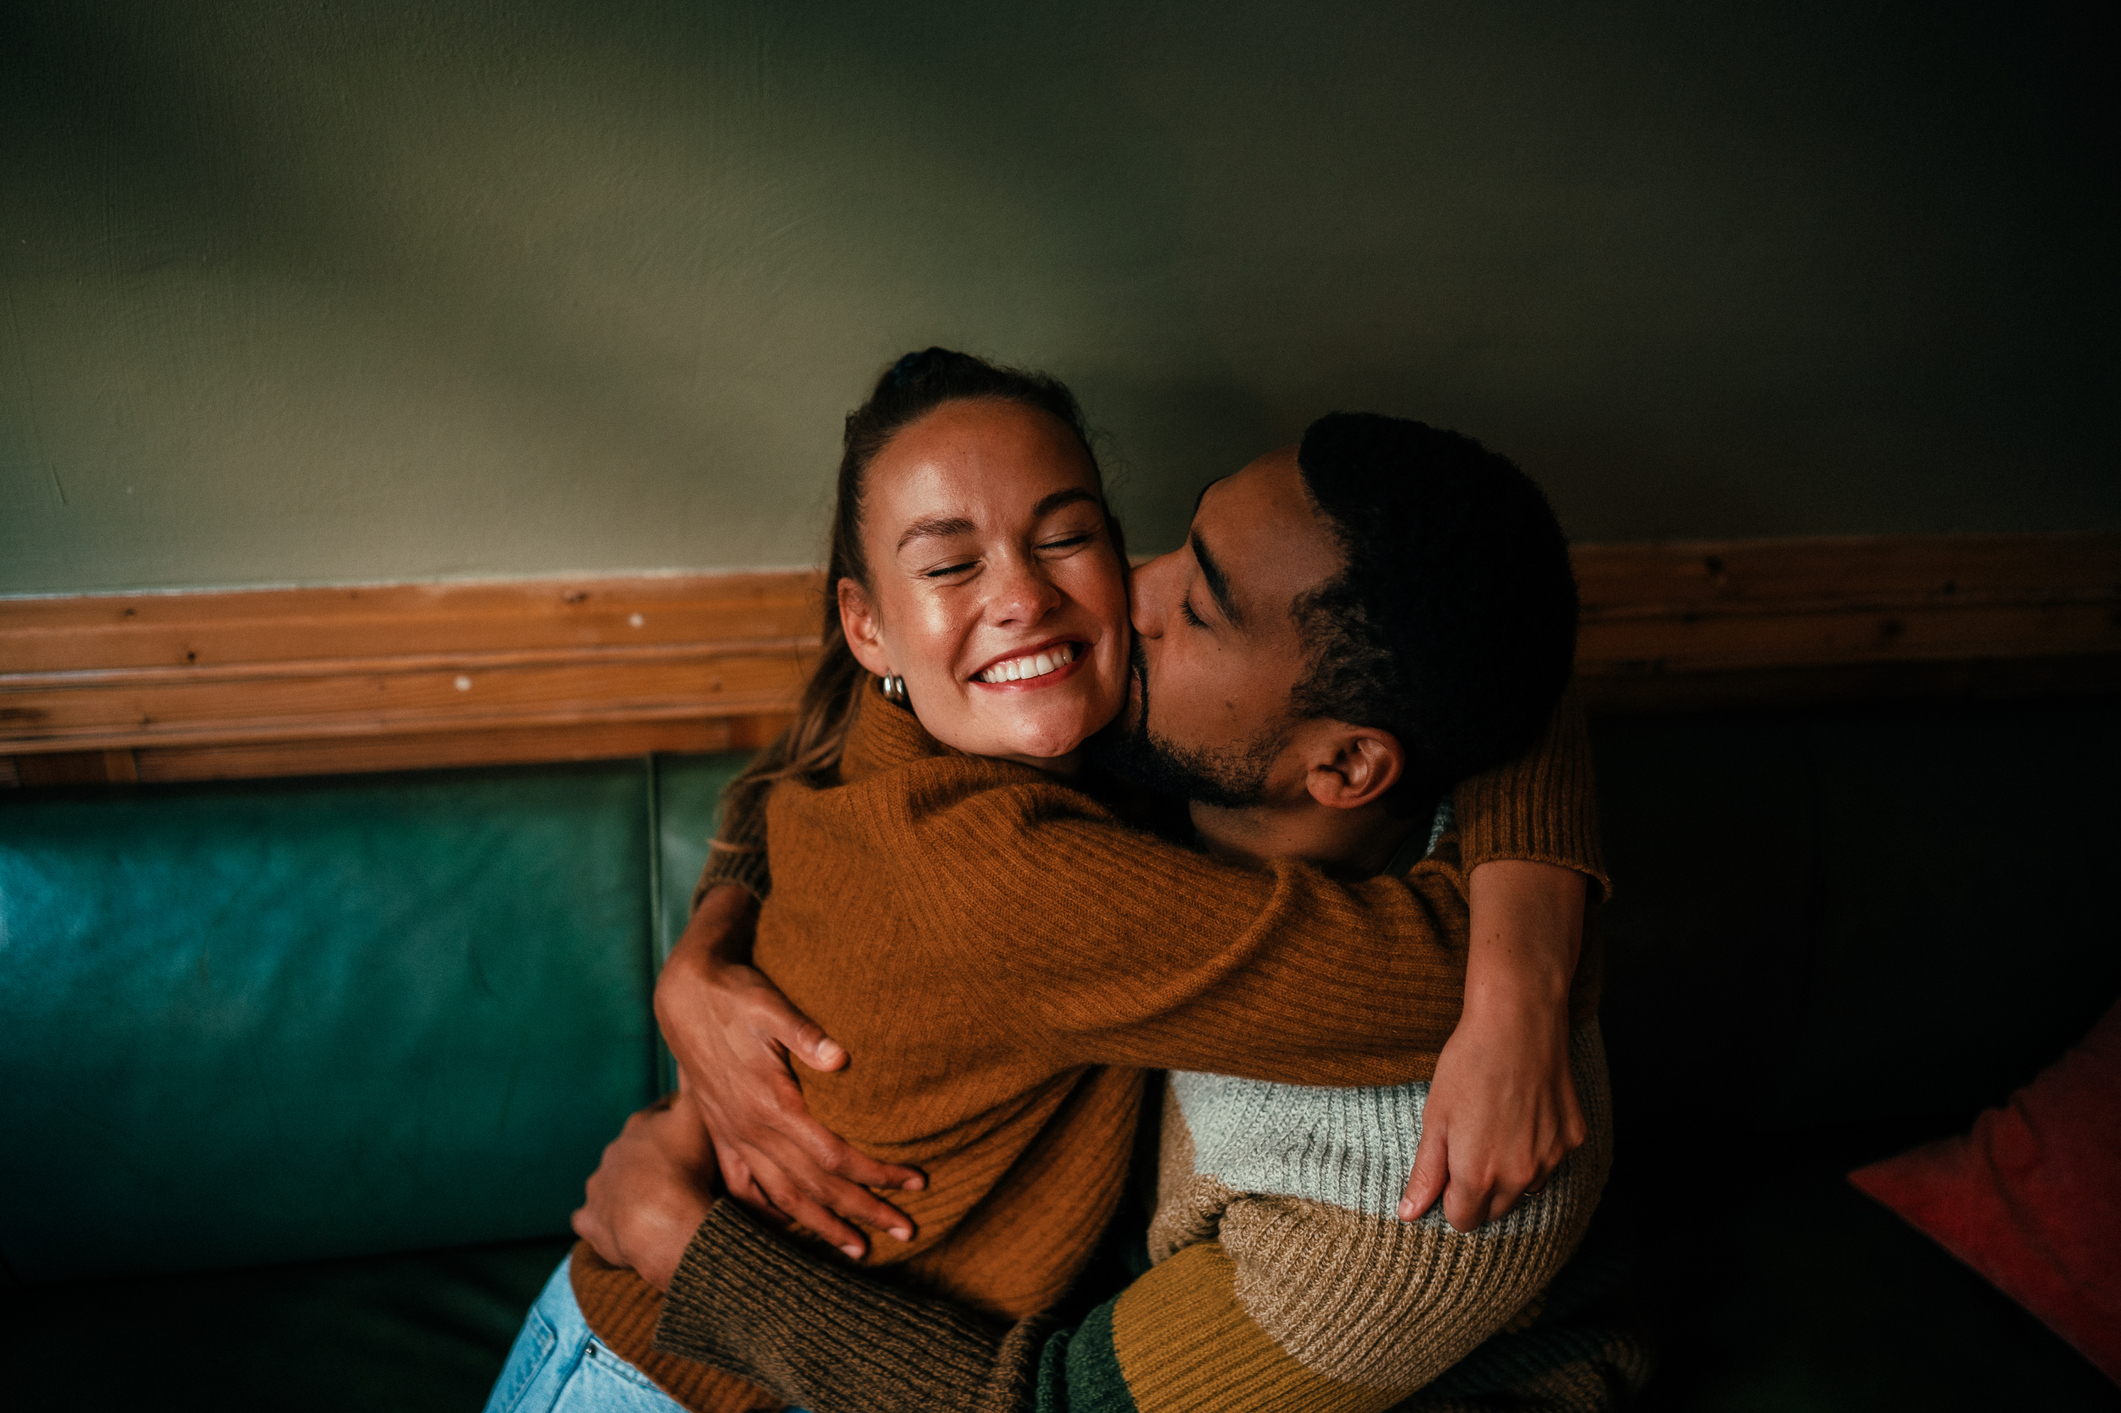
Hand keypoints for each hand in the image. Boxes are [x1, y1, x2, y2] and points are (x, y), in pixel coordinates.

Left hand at [571, 1094, 718, 1292]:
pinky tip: (618, 1227)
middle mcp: (613, 1153)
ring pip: (609, 1181)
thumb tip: (687, 1045)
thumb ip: (692, 1082)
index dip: (673, 1119)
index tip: (688, 1127)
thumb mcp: (698, 1116)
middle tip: (676, 1168)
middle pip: (633, 1148)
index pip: (657, 1114)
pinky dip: (602, 1220)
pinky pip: (591, 1218)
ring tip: (653, 1202)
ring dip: (627, 1188)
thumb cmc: (685, 1168)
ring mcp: (598, 1188)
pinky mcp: (590, 1221)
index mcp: (639, 1126)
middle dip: (650, 1155)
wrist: (662, 1225)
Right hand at [656, 884, 924, 1258]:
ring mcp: (733, 1136)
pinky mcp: (720, 1133)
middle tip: (906, 1231)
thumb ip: (804, 1033)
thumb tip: (840, 1057)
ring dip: (821, 1226)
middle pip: (815, 1187)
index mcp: (772, 1104)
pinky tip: (786, 1230)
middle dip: (861, 1211)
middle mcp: (751, 1130)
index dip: (875, 1173)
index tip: (914, 1182)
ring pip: (781, 1197)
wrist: (684, 996)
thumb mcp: (770, 1005)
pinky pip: (742, 1186)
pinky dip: (765, 1214)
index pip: (834, 1155)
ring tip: (858, 1249)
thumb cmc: (737, 996)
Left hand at [1399, 984, 1583, 1230]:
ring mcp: (1551, 1159)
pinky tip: (1524, 1113)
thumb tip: (1408, 1214)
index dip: (1450, 1199)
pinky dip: (1537, 1148)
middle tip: (1469, 1144)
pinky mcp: (1573, 1138)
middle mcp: (1520, 1177)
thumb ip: (1426, 1173)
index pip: (1463, 1220)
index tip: (1447, 1171)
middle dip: (1479, 1190)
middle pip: (1496, 1210)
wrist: (1518, 1022)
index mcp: (1479, 1176)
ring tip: (1496, 1125)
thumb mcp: (1434, 1118)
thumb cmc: (1468, 1065)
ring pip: (1526, 1189)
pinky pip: (1551, 1160)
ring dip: (1511, 1172)